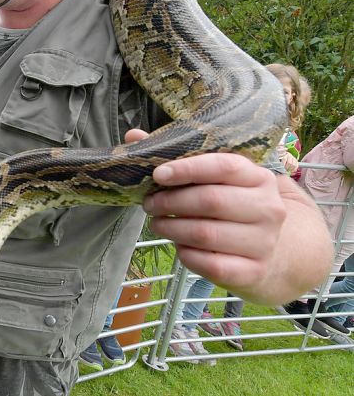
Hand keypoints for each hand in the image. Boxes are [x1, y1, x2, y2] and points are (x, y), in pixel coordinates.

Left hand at [126, 129, 328, 303]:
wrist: (274, 254)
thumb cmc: (233, 208)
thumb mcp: (216, 181)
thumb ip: (177, 158)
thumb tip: (134, 136)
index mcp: (258, 178)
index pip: (223, 166)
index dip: (187, 169)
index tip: (158, 174)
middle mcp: (268, 208)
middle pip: (210, 201)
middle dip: (171, 201)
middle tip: (149, 203)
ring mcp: (264, 242)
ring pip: (205, 234)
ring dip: (172, 228)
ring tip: (157, 224)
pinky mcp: (254, 271)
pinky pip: (210, 263)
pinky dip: (186, 255)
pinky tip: (179, 246)